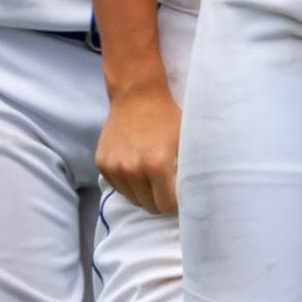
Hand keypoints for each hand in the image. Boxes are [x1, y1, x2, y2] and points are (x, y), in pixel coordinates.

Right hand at [97, 77, 182, 215]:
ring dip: (144, 193)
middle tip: (167, 186)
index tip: (180, 193)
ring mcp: (114, 168)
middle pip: (149, 206)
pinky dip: (128, 184)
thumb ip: (192, 169)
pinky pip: (118, 187)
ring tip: (151, 175)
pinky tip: (136, 167)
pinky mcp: (102, 164)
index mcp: (156, 165)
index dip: (177, 201)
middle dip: (161, 200)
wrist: (137, 94)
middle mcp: (132, 170)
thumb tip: (199, 194)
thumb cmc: (167, 116)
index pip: (167, 205)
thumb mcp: (187, 140)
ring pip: (133, 199)